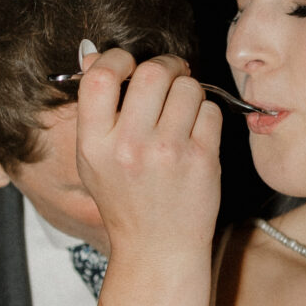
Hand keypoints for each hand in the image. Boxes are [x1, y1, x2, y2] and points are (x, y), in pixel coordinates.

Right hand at [73, 48, 221, 272]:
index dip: (118, 59)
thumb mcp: (93, 161)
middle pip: (152, 72)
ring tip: (183, 111)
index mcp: (94, 143)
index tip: (129, 65)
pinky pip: (211, 110)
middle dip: (166, 66)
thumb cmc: (126, 201)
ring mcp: (168, 153)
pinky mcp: (202, 159)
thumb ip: (94, 111)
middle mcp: (129, 146)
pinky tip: (197, 133)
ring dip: (189, 91)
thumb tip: (93, 55)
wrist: (158, 250)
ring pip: (188, 87)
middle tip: (171, 75)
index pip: (101, 76)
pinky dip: (207, 115)